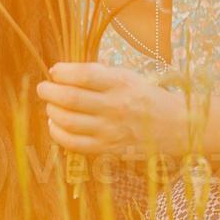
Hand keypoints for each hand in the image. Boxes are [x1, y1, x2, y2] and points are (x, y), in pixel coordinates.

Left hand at [36, 61, 219, 156]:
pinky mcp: (108, 148)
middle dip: (49, 91)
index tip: (55, 71)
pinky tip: (56, 124)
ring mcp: (110, 130)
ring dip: (52, 111)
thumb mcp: (128, 76)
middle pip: (70, 99)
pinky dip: (58, 132)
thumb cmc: (146, 96)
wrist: (175, 126)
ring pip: (68, 121)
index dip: (62, 72)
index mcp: (121, 83)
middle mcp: (115, 106)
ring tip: (51, 105)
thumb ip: (99, 74)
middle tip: (43, 88)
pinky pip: (73, 143)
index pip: (83, 75)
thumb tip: (63, 73)